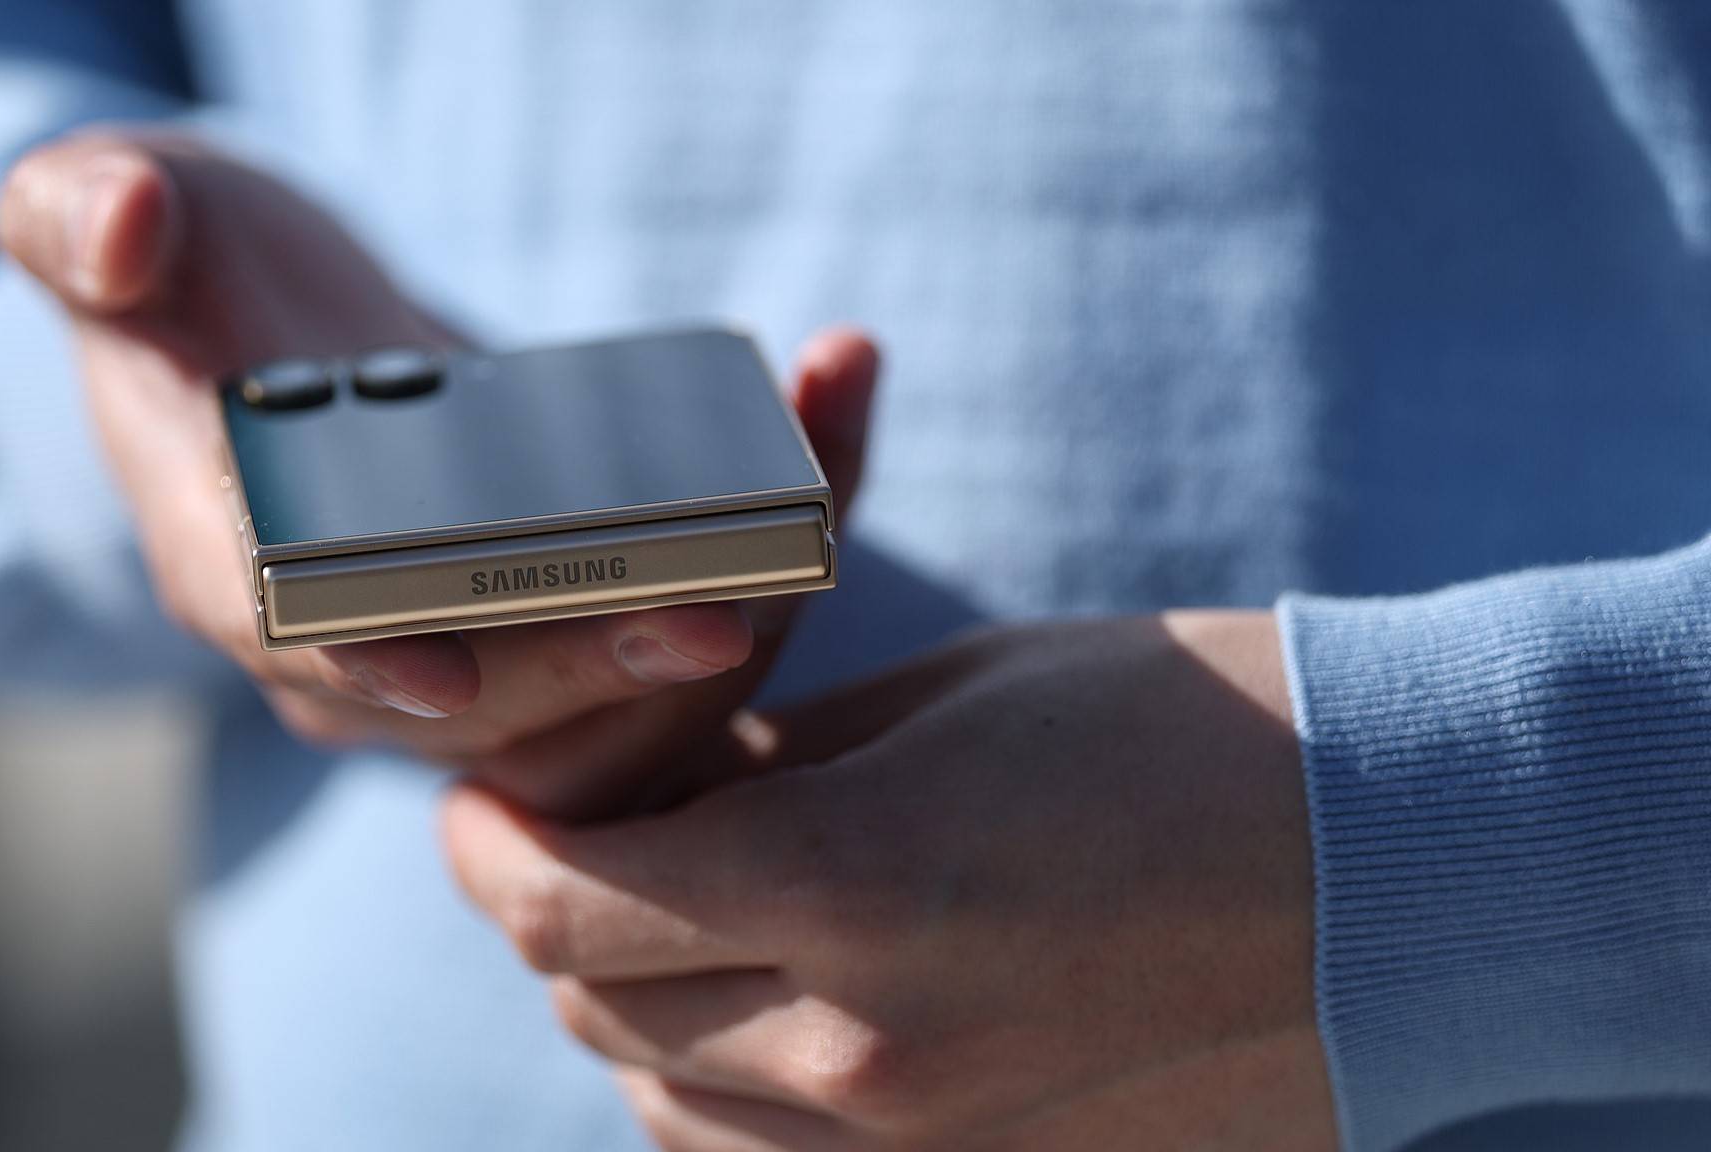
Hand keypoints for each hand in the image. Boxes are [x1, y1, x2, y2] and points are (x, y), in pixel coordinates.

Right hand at [0, 130, 876, 816]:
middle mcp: (351, 641)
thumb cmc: (189, 279)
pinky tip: (830, 422)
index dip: (360, 661)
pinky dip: (762, 543)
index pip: (286, 638)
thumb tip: (118, 227)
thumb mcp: (107, 218)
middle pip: (480, 704)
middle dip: (592, 670)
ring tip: (819, 499)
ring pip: (599, 695)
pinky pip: (665, 618)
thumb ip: (83, 219)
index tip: (445, 668)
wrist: (277, 340)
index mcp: (227, 558)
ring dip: (719, 616)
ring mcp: (468, 646)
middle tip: (714, 615)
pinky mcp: (562, 618)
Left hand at [447, 612, 1336, 1150]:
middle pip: (591, 1008)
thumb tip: (663, 801)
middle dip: (548, 918)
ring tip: (664, 920)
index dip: (486, 848)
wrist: (1399, 866)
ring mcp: (923, 1141)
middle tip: (568, 839)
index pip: (560, 904)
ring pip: (664, 1104)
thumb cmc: (1186, 727)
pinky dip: (721, 1093)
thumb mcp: (947, 700)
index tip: (479, 803)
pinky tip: (759, 1013)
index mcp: (846, 879)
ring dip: (627, 1012)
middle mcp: (863, 1042)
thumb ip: (773, 767)